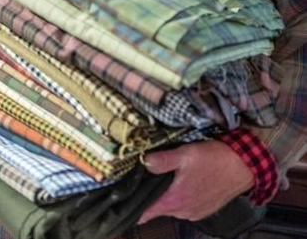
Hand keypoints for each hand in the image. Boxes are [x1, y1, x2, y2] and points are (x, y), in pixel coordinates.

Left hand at [138, 140, 253, 224]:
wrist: (243, 166)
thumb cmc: (215, 159)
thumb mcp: (185, 154)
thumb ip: (162, 160)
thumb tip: (143, 161)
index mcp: (175, 200)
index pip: (145, 212)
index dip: (133, 205)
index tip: (123, 198)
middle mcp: (183, 211)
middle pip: (157, 207)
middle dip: (151, 194)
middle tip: (148, 175)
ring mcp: (194, 212)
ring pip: (170, 206)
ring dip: (167, 194)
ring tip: (168, 175)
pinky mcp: (203, 210)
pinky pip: (184, 206)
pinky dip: (180, 195)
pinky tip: (184, 180)